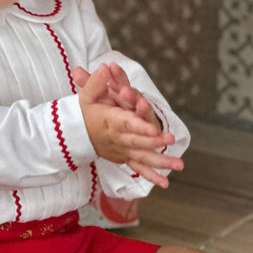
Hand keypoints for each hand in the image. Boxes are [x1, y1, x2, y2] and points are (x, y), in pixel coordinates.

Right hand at [77, 65, 181, 187]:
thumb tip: (105, 68)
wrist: (75, 135)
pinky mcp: (123, 157)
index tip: (153, 129)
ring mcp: (120, 150)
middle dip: (153, 142)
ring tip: (178, 164)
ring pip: (141, 157)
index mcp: (108, 120)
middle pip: (136, 141)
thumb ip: (96, 82)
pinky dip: (150, 176)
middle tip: (169, 140)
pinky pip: (137, 168)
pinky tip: (165, 184)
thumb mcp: (87, 95)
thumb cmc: (85, 112)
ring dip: (159, 161)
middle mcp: (116, 137)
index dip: (139, 126)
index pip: (125, 123)